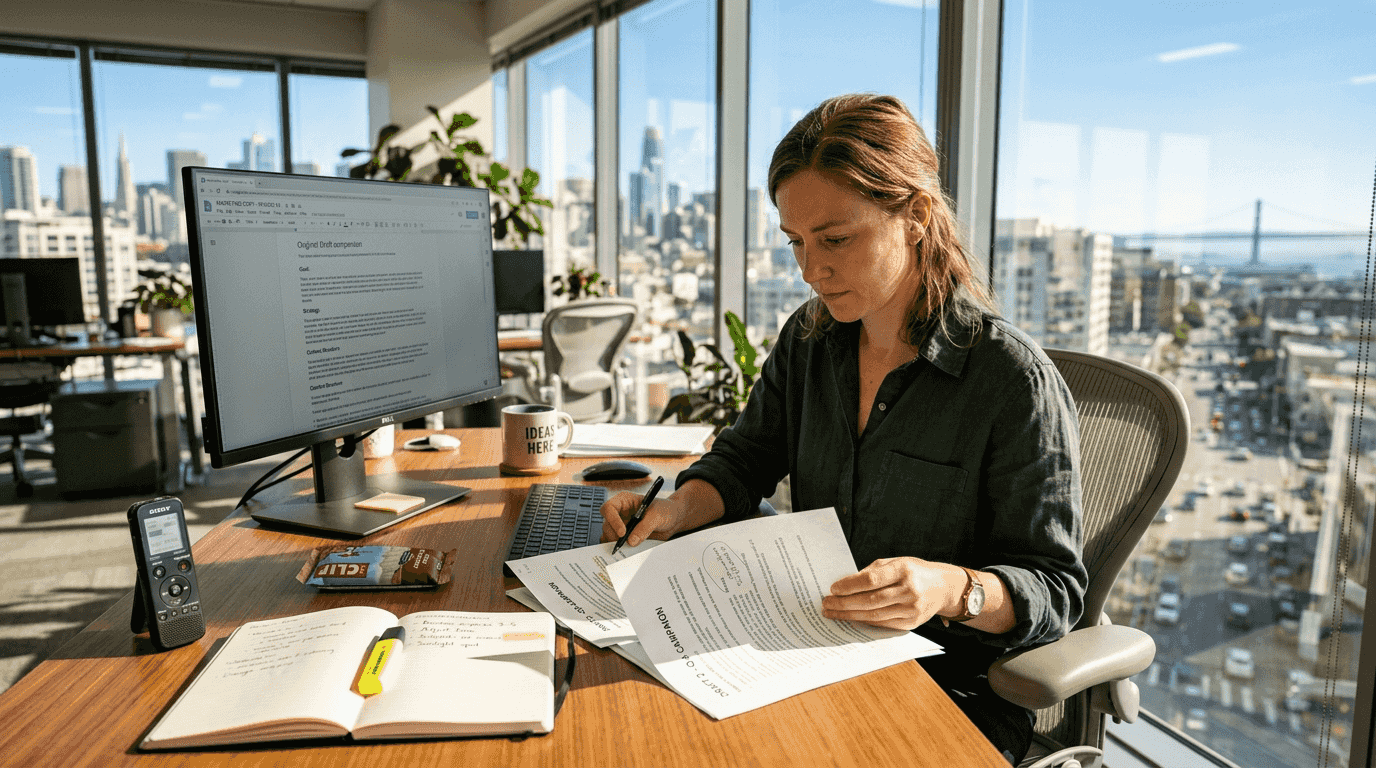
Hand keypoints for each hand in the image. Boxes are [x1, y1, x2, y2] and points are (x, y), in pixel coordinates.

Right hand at [600, 491, 692, 546]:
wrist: (673, 519)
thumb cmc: (665, 510)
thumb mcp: (658, 515)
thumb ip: (645, 527)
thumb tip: (632, 541)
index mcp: (624, 501)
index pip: (609, 508)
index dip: (612, 520)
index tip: (623, 532)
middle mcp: (620, 513)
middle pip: (606, 524)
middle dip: (614, 535)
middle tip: (625, 544)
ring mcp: (621, 525)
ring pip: (608, 535)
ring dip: (615, 543)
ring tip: (627, 549)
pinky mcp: (625, 537)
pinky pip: (616, 543)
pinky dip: (619, 549)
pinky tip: (627, 552)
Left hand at [821, 557, 957, 630]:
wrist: (942, 587)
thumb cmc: (914, 571)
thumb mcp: (895, 562)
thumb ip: (872, 571)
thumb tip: (846, 584)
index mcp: (904, 570)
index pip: (872, 580)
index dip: (850, 586)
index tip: (833, 589)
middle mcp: (909, 590)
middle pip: (871, 600)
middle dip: (845, 603)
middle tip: (826, 604)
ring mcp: (912, 609)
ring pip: (875, 615)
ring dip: (850, 615)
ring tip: (833, 612)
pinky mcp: (912, 622)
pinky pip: (883, 624)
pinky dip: (864, 621)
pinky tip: (851, 618)